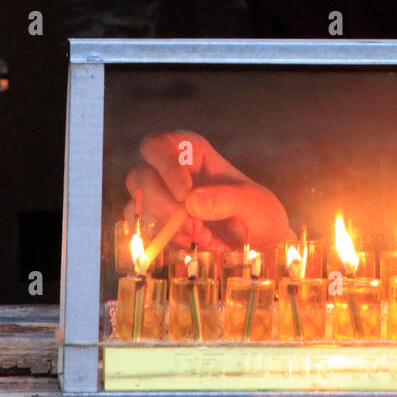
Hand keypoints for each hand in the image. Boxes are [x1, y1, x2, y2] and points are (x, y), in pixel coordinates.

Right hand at [124, 131, 293, 251]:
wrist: (261, 252)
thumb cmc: (259, 217)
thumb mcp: (255, 203)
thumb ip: (227, 198)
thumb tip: (192, 201)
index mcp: (193, 155)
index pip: (160, 144)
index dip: (165, 165)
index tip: (185, 193)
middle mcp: (170, 175)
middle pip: (139, 176)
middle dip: (163, 204)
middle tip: (195, 225)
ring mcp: (159, 204)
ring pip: (135, 206)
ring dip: (164, 227)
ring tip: (201, 238)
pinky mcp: (156, 232)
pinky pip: (140, 234)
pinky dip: (162, 244)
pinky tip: (189, 249)